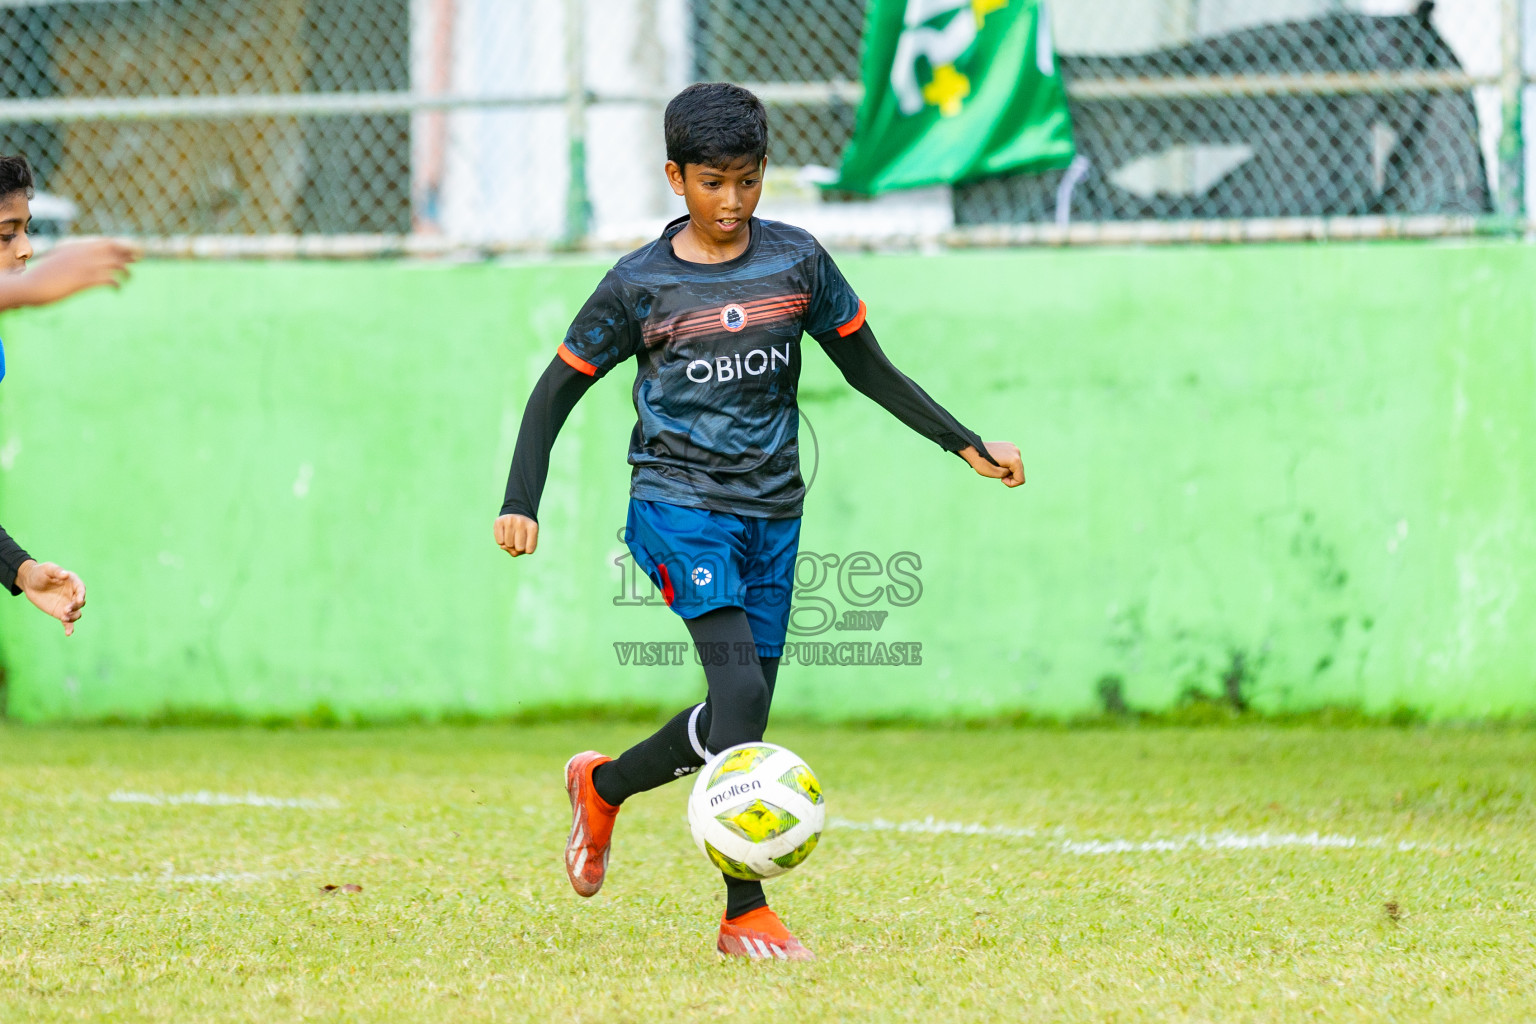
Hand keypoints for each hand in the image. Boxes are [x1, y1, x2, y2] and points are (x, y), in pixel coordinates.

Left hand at [16, 560, 86, 635]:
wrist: (30, 583)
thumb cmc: (40, 573)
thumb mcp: (47, 569)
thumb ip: (57, 571)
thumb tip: (66, 574)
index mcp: (73, 583)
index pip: (81, 589)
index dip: (81, 595)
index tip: (79, 600)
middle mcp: (73, 594)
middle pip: (80, 603)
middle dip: (75, 607)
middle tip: (65, 610)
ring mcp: (68, 604)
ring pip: (76, 613)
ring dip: (73, 617)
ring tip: (64, 617)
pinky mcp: (60, 612)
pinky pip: (68, 621)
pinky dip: (69, 627)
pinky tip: (68, 633)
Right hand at [19, 239, 138, 305]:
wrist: (30, 285)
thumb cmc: (44, 275)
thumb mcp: (60, 261)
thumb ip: (74, 257)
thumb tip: (85, 259)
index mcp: (77, 247)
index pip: (106, 241)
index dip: (121, 244)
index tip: (132, 249)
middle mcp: (83, 253)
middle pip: (115, 249)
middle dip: (129, 253)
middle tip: (139, 258)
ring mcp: (85, 266)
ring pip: (116, 264)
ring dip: (126, 271)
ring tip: (129, 278)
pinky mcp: (84, 280)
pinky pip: (109, 280)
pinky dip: (117, 284)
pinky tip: (117, 290)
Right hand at [494, 513, 538, 556]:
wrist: (515, 514)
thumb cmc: (523, 532)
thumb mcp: (528, 541)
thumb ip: (518, 551)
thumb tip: (503, 546)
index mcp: (533, 527)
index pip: (529, 550)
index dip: (526, 550)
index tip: (526, 543)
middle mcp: (521, 523)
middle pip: (519, 548)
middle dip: (517, 547)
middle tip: (517, 539)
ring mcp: (510, 521)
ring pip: (508, 545)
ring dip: (508, 544)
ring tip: (511, 535)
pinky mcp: (499, 522)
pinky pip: (499, 542)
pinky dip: (501, 542)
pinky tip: (504, 534)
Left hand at [960, 442, 1024, 487]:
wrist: (972, 448)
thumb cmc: (981, 463)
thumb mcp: (996, 474)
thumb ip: (1009, 475)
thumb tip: (1013, 470)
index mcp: (1014, 459)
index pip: (1021, 479)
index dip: (1012, 483)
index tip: (1001, 480)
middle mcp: (1017, 451)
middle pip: (1020, 471)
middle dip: (1011, 476)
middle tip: (998, 475)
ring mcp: (1013, 447)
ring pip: (1016, 466)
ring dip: (1009, 470)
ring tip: (997, 467)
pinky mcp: (1009, 445)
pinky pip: (1012, 459)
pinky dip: (1007, 463)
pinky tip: (997, 462)